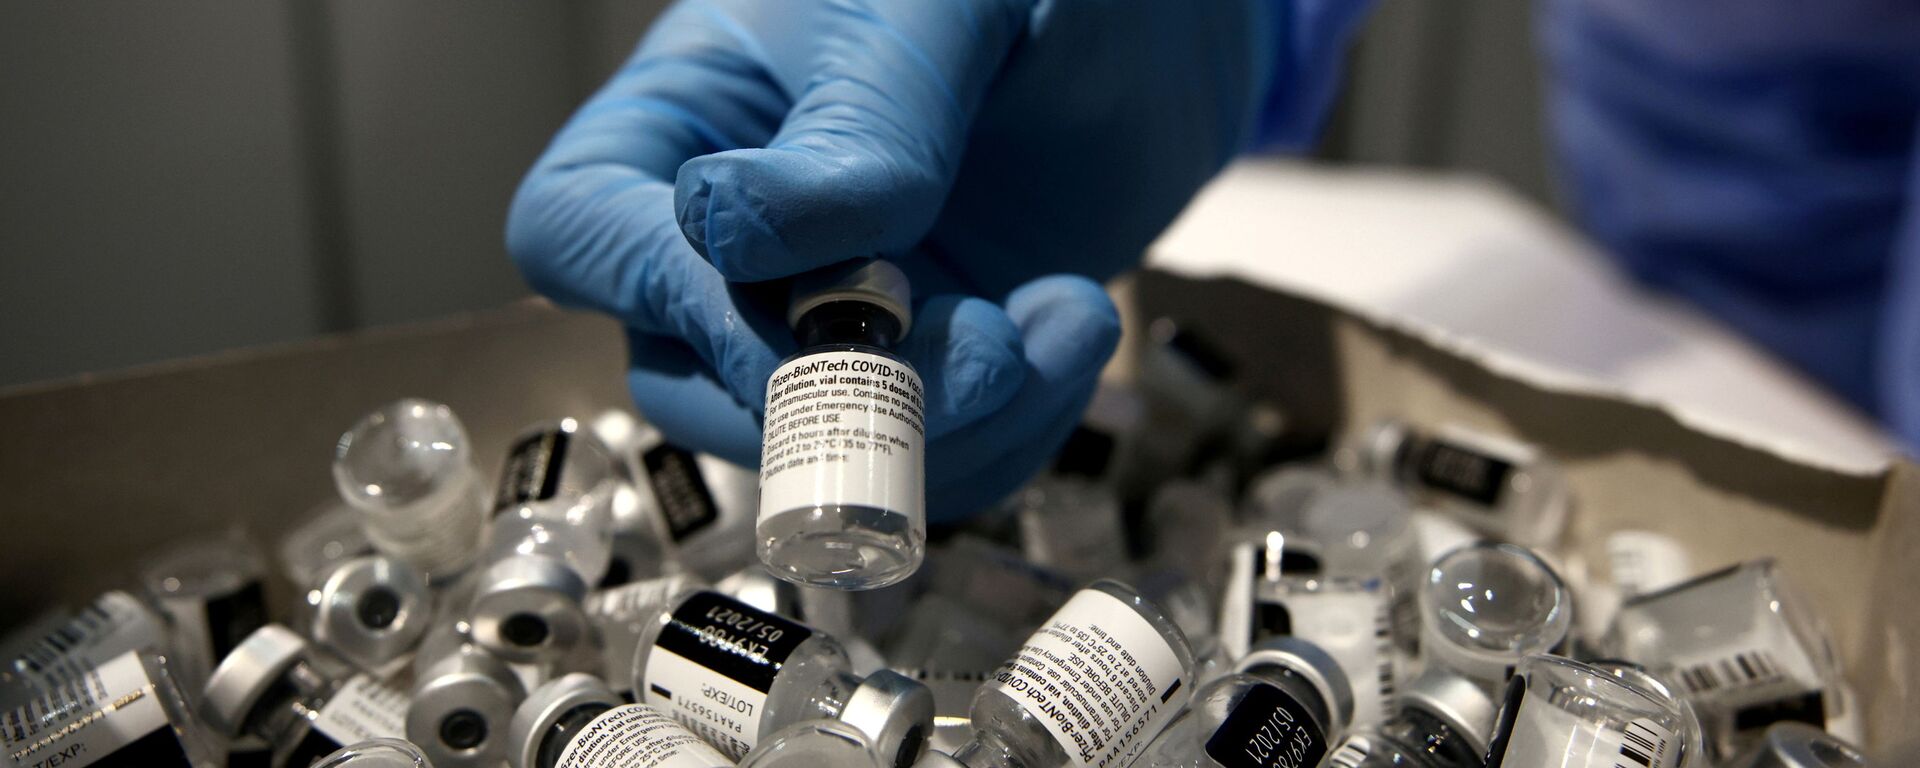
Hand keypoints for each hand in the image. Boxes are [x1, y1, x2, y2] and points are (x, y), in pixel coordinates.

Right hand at [506, 0, 1369, 519]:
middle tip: (974, 347)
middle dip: (829, 397)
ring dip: (950, 429)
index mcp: (691, 115)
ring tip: (1057, 322)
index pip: (578, 231)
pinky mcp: (936, 358)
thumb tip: (732, 233)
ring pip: (818, 442)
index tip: (803, 295)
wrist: (1170, 20)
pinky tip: (1076, 324)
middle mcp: (741, 232)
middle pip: (686, 379)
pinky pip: (935, 453)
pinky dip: (1015, 428)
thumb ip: (851, 124)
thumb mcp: (936, 12)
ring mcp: (840, 307)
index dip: (658, 293)